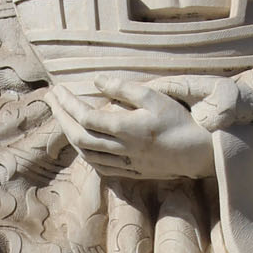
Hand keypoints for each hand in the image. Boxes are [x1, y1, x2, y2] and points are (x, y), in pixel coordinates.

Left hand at [51, 79, 215, 180]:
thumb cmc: (179, 119)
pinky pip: (99, 166)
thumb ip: (123, 88)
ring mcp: (125, 163)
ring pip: (86, 154)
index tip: (57, 90)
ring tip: (62, 118)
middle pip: (79, 136)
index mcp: (125, 128)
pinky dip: (86, 153)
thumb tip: (97, 80)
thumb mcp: (154, 96)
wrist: (201, 152)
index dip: (67, 103)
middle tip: (51, 101)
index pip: (85, 116)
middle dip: (60, 118)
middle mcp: (121, 148)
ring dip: (70, 135)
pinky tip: (83, 143)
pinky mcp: (132, 172)